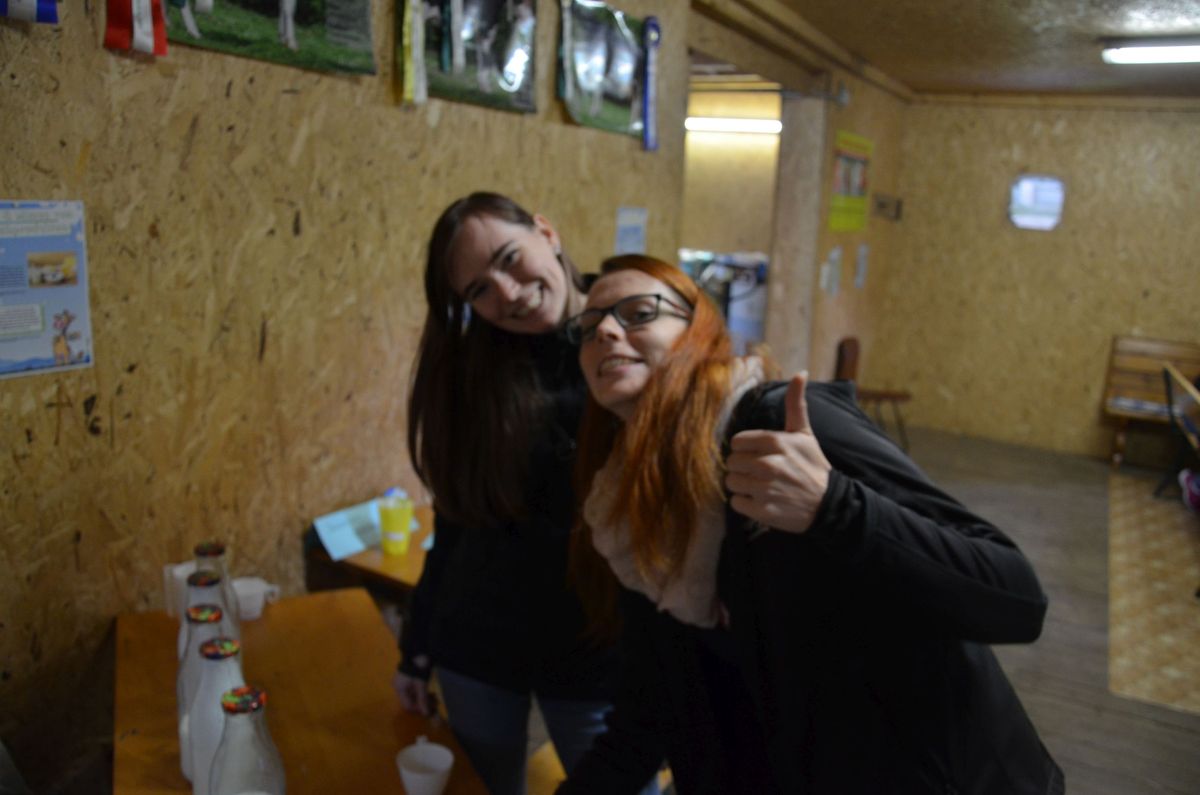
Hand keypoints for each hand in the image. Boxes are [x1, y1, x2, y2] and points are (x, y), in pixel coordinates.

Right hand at [393, 664, 436, 715]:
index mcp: (399, 688)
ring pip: (413, 695)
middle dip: (422, 703)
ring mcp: (402, 681)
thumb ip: (422, 699)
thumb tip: (426, 714)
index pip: (407, 705)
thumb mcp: (421, 685)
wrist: (419, 651)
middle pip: (410, 700)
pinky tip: (430, 692)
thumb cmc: (418, 668)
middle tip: (434, 703)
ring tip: (434, 698)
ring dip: (423, 697)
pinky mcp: (408, 677)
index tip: (429, 709)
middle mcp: (399, 686)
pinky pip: (414, 689)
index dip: (418, 709)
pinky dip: (421, 692)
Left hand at [724, 373, 831, 532]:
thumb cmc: (813, 466)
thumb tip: (801, 372)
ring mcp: (766, 489)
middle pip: (731, 463)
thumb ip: (796, 404)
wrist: (829, 505)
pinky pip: (736, 503)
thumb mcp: (805, 433)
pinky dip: (746, 504)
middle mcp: (769, 464)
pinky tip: (763, 501)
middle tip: (762, 473)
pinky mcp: (763, 510)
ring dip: (743, 486)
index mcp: (776, 442)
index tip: (760, 456)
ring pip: (731, 483)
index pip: (736, 443)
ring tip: (762, 487)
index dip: (745, 450)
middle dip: (743, 468)